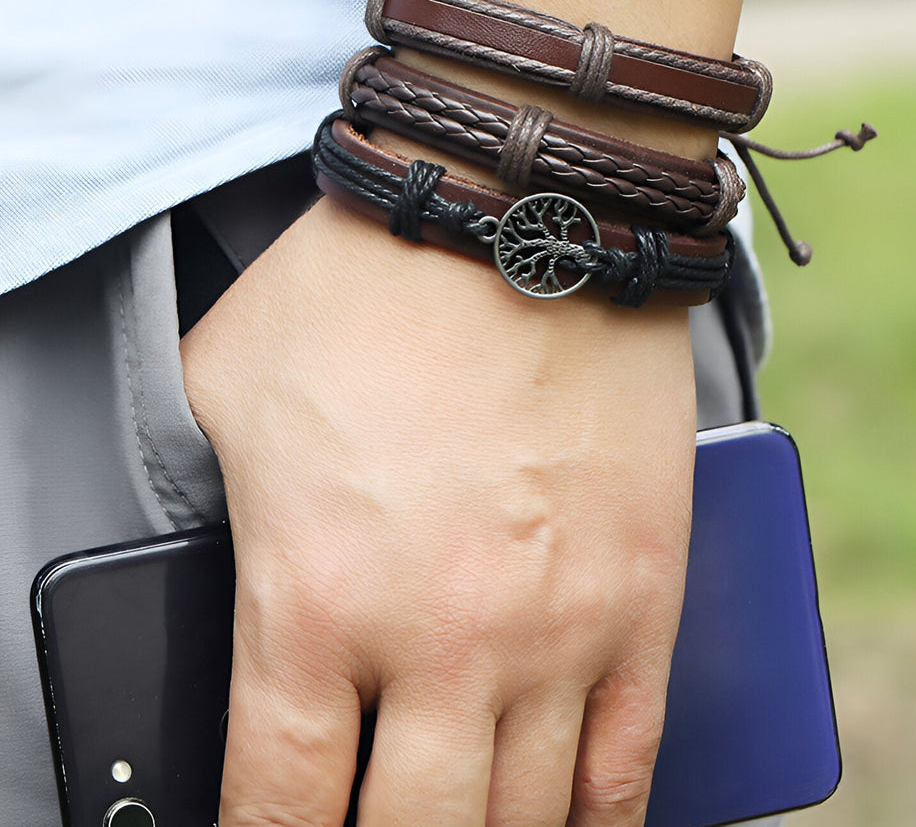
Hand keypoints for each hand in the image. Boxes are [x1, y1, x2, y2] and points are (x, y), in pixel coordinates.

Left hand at [180, 195, 695, 825]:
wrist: (516, 213)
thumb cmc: (365, 288)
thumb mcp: (224, 387)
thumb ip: (207, 504)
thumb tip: (218, 569)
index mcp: (316, 601)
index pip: (280, 804)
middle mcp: (444, 641)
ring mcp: (560, 628)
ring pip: (523, 823)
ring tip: (460, 823)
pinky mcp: (645, 595)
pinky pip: (630, 762)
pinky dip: (598, 822)